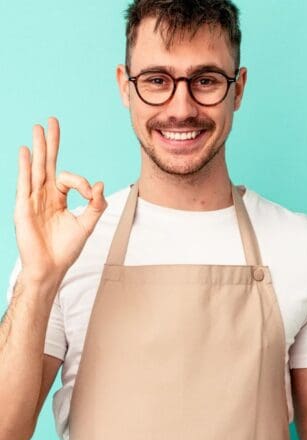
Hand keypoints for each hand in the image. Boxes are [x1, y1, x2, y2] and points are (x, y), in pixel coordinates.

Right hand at [14, 117, 107, 281]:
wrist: (50, 268)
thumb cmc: (65, 249)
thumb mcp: (86, 225)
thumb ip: (95, 205)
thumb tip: (99, 184)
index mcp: (60, 198)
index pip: (70, 179)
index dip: (83, 183)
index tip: (90, 194)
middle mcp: (45, 195)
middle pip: (48, 164)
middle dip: (51, 143)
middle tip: (52, 121)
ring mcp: (33, 200)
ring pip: (37, 169)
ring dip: (38, 148)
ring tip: (38, 128)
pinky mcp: (24, 207)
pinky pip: (25, 183)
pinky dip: (26, 167)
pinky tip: (27, 151)